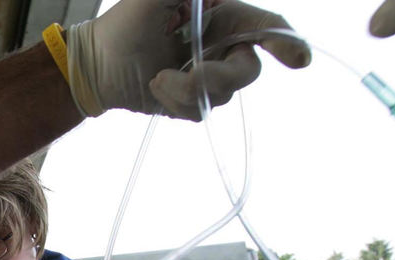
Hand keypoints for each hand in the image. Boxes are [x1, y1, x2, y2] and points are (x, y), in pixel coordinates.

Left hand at [67, 0, 309, 118]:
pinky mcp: (195, 101)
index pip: (265, 27)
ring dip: (186, 91)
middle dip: (217, 78)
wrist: (96, 64)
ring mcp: (210, 74)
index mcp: (222, 14)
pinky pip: (201, 112)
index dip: (287, 42)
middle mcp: (222, 44)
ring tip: (157, 78)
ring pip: (222, 96)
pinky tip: (157, 88)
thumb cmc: (124, 24)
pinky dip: (176, 104)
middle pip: (248, 71)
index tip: (298, 60)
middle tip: (187, 77)